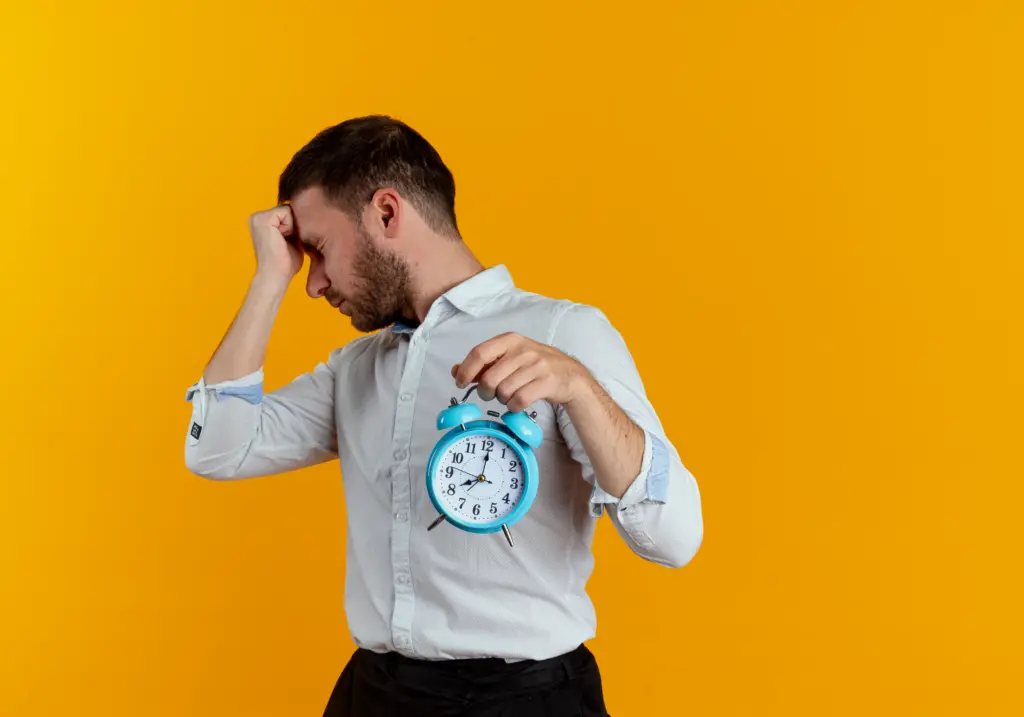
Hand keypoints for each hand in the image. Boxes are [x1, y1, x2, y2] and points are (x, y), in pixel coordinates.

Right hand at [248, 205, 302, 286]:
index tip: (292, 241)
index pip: (288, 212)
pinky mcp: (263, 219)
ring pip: (289, 210)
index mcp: (262, 221)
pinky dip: (291, 227)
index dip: (296, 226)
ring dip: (294, 227)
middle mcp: (257, 217)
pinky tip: (283, 240)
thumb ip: (295, 227)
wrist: (276, 276)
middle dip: (296, 225)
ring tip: (285, 242)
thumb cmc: (285, 263)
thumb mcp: (292, 240)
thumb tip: (311, 215)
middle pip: (289, 209)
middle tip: (288, 243)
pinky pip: (287, 212)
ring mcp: (258, 217)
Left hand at [451, 332, 592, 412]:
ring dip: (502, 399)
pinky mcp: (546, 382)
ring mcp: (537, 366)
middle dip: (485, 392)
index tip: (461, 383)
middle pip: (489, 378)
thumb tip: (456, 371)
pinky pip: (519, 401)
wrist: (570, 375)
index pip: (479, 353)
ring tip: (510, 395)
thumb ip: (483, 364)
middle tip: (491, 393)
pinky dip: (514, 407)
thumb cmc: (535, 366)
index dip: (466, 371)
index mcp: (510, 340)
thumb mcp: (509, 358)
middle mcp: (523, 350)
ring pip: (503, 392)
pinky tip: (519, 402)